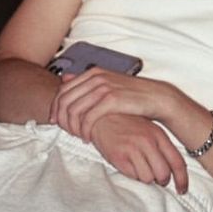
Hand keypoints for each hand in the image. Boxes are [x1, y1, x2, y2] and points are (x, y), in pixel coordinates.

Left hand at [49, 68, 169, 142]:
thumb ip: (86, 83)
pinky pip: (88, 118)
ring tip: (79, 136)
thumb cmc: (132, 94)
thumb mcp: (108, 84)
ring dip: (73, 128)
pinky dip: (85, 131)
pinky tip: (89, 138)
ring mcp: (103, 87)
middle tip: (67, 133)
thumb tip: (65, 78)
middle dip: (62, 120)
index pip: (63, 90)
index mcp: (93, 73)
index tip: (56, 122)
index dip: (55, 108)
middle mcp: (95, 77)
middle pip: (64, 101)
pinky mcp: (111, 100)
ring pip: (74, 111)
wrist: (157, 97)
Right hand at [91, 113, 187, 192]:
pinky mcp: (119, 156)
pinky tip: (126, 163)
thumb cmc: (127, 125)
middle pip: (163, 174)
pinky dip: (131, 174)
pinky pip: (132, 176)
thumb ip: (162, 148)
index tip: (182, 190)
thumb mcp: (150, 130)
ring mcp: (133, 149)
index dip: (182, 180)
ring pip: (148, 178)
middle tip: (154, 176)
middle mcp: (147, 141)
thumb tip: (173, 171)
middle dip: (160, 180)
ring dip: (144, 177)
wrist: (102, 117)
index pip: (177, 162)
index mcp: (159, 135)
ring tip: (136, 165)